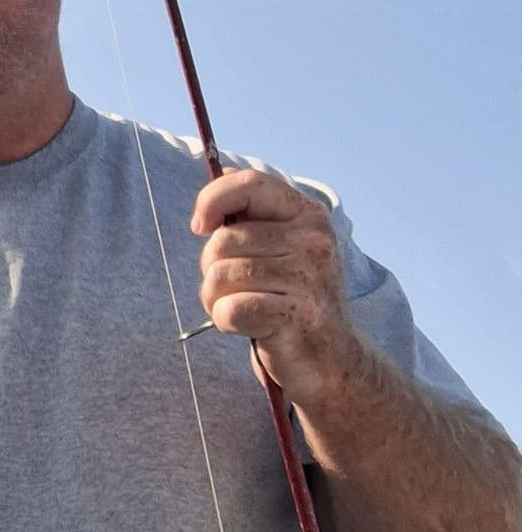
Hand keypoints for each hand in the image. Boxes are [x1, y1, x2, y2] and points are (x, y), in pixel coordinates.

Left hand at [192, 168, 360, 406]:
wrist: (332, 359)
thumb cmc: (292, 300)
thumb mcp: (280, 247)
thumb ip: (253, 212)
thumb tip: (219, 171)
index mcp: (307, 215)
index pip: (249, 183)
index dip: (211, 199)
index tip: (200, 226)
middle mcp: (313, 241)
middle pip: (222, 241)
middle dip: (211, 270)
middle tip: (235, 289)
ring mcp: (309, 279)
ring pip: (220, 276)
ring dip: (215, 299)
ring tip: (242, 308)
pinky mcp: (298, 316)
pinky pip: (230, 309)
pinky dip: (226, 321)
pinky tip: (248, 327)